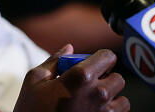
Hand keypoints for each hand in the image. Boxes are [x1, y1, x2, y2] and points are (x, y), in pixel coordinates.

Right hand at [13, 44, 128, 111]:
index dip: (101, 58)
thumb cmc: (31, 110)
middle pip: (118, 79)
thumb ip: (54, 61)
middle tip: (89, 85)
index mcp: (81, 77)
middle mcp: (98, 94)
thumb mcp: (35, 80)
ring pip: (122, 101)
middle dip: (106, 79)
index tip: (93, 64)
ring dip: (111, 99)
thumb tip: (69, 48)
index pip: (108, 57)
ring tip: (92, 102)